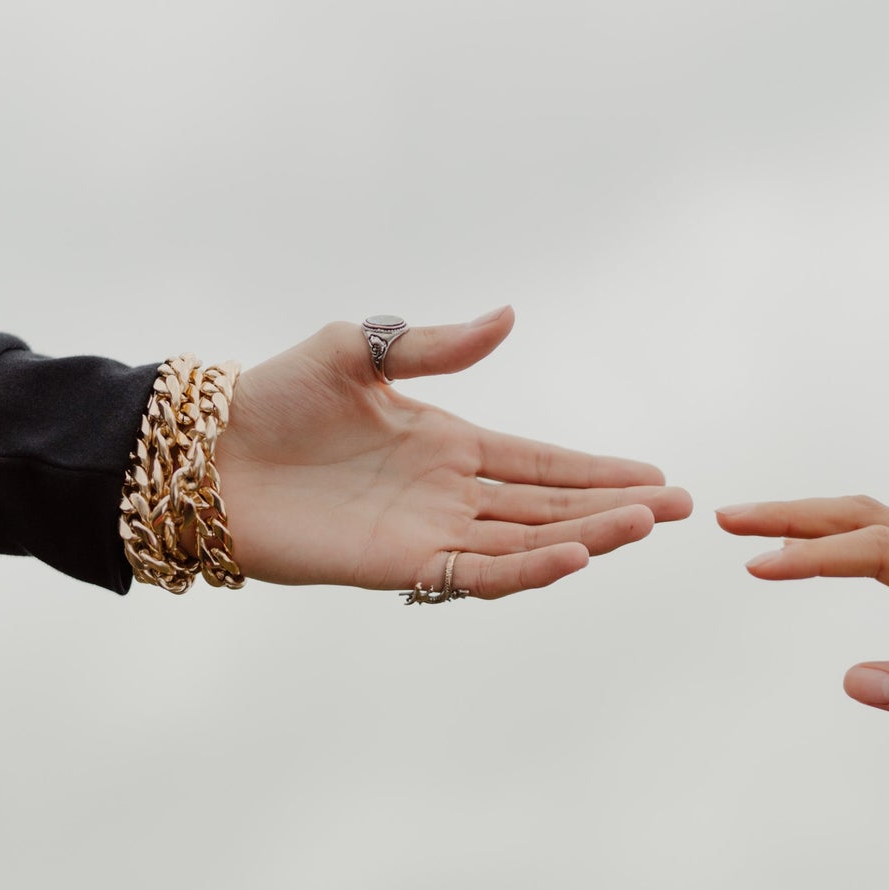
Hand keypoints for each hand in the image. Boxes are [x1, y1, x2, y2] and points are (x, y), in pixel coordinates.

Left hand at [214, 308, 691, 598]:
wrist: (208, 453)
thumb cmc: (275, 396)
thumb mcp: (359, 350)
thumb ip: (437, 345)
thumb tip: (510, 316)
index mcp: (448, 441)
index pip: (541, 461)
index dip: (598, 470)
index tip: (657, 475)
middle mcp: (448, 491)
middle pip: (549, 505)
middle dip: (614, 507)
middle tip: (680, 506)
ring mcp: (428, 531)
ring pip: (526, 541)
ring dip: (586, 536)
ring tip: (642, 525)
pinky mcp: (399, 565)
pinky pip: (476, 573)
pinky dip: (526, 568)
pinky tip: (572, 556)